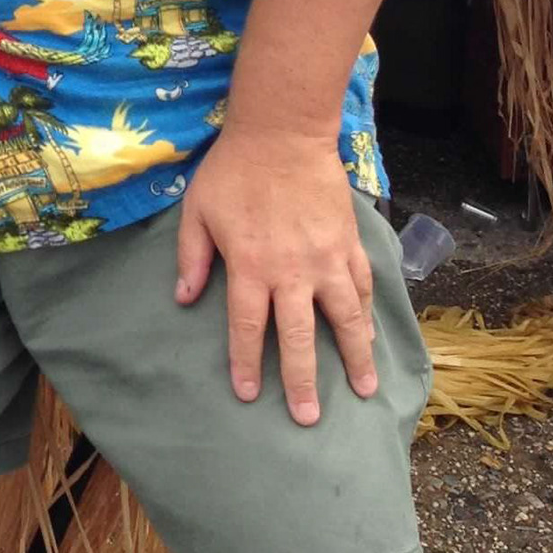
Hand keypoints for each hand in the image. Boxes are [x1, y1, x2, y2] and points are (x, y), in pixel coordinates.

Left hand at [174, 125, 376, 426]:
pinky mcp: (348, 243)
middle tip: (309, 419)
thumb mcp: (197, 211)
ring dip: (355, 358)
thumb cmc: (234, 170)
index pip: (245, 328)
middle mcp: (291, 271)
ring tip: (365, 390)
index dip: (245, 364)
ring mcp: (326, 259)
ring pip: (345, 319)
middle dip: (302, 382)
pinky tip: (369, 336)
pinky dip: (366, 315)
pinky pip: (362, 287)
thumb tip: (183, 300)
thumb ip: (191, 258)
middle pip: (298, 338)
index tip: (248, 395)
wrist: (283, 133)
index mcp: (250, 267)